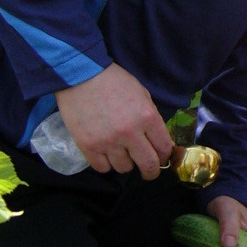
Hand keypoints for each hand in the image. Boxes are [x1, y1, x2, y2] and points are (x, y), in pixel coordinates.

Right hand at [56, 63, 172, 178]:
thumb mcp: (142, 94)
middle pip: (148, 165)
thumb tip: (158, 141)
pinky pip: (102, 168)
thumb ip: (151, 119)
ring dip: (126, 163)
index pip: (164, 148)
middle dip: (151, 171)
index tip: (162, 158)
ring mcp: (108, 141)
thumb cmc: (114, 82)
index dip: (165, 157)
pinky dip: (106, 164)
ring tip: (121, 153)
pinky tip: (106, 154)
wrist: (81, 75)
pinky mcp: (88, 146)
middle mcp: (129, 133)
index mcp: (147, 117)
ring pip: (124, 168)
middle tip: (148, 171)